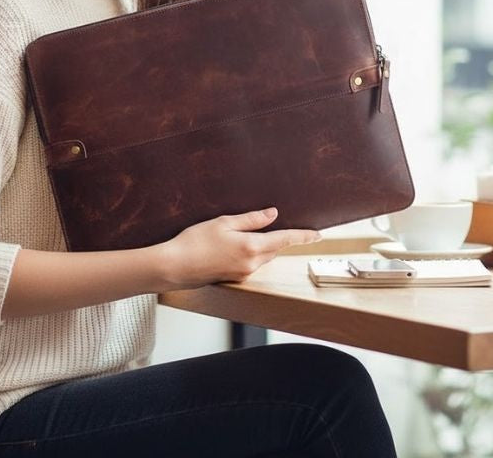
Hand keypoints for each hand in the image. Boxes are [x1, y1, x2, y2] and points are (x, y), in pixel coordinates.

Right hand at [157, 207, 320, 290]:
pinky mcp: (234, 278)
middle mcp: (251, 264)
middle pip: (274, 248)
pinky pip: (250, 263)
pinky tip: (231, 245)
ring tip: (243, 232)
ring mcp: (243, 274)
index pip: (285, 239)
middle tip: (275, 223)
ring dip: (262, 245)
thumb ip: (251, 219)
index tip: (318, 235)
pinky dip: (249, 252)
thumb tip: (273, 214)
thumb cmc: (195, 241)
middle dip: (277, 237)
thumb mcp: (224, 222)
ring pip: (262, 256)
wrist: (174, 266)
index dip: (303, 236)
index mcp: (251, 247)